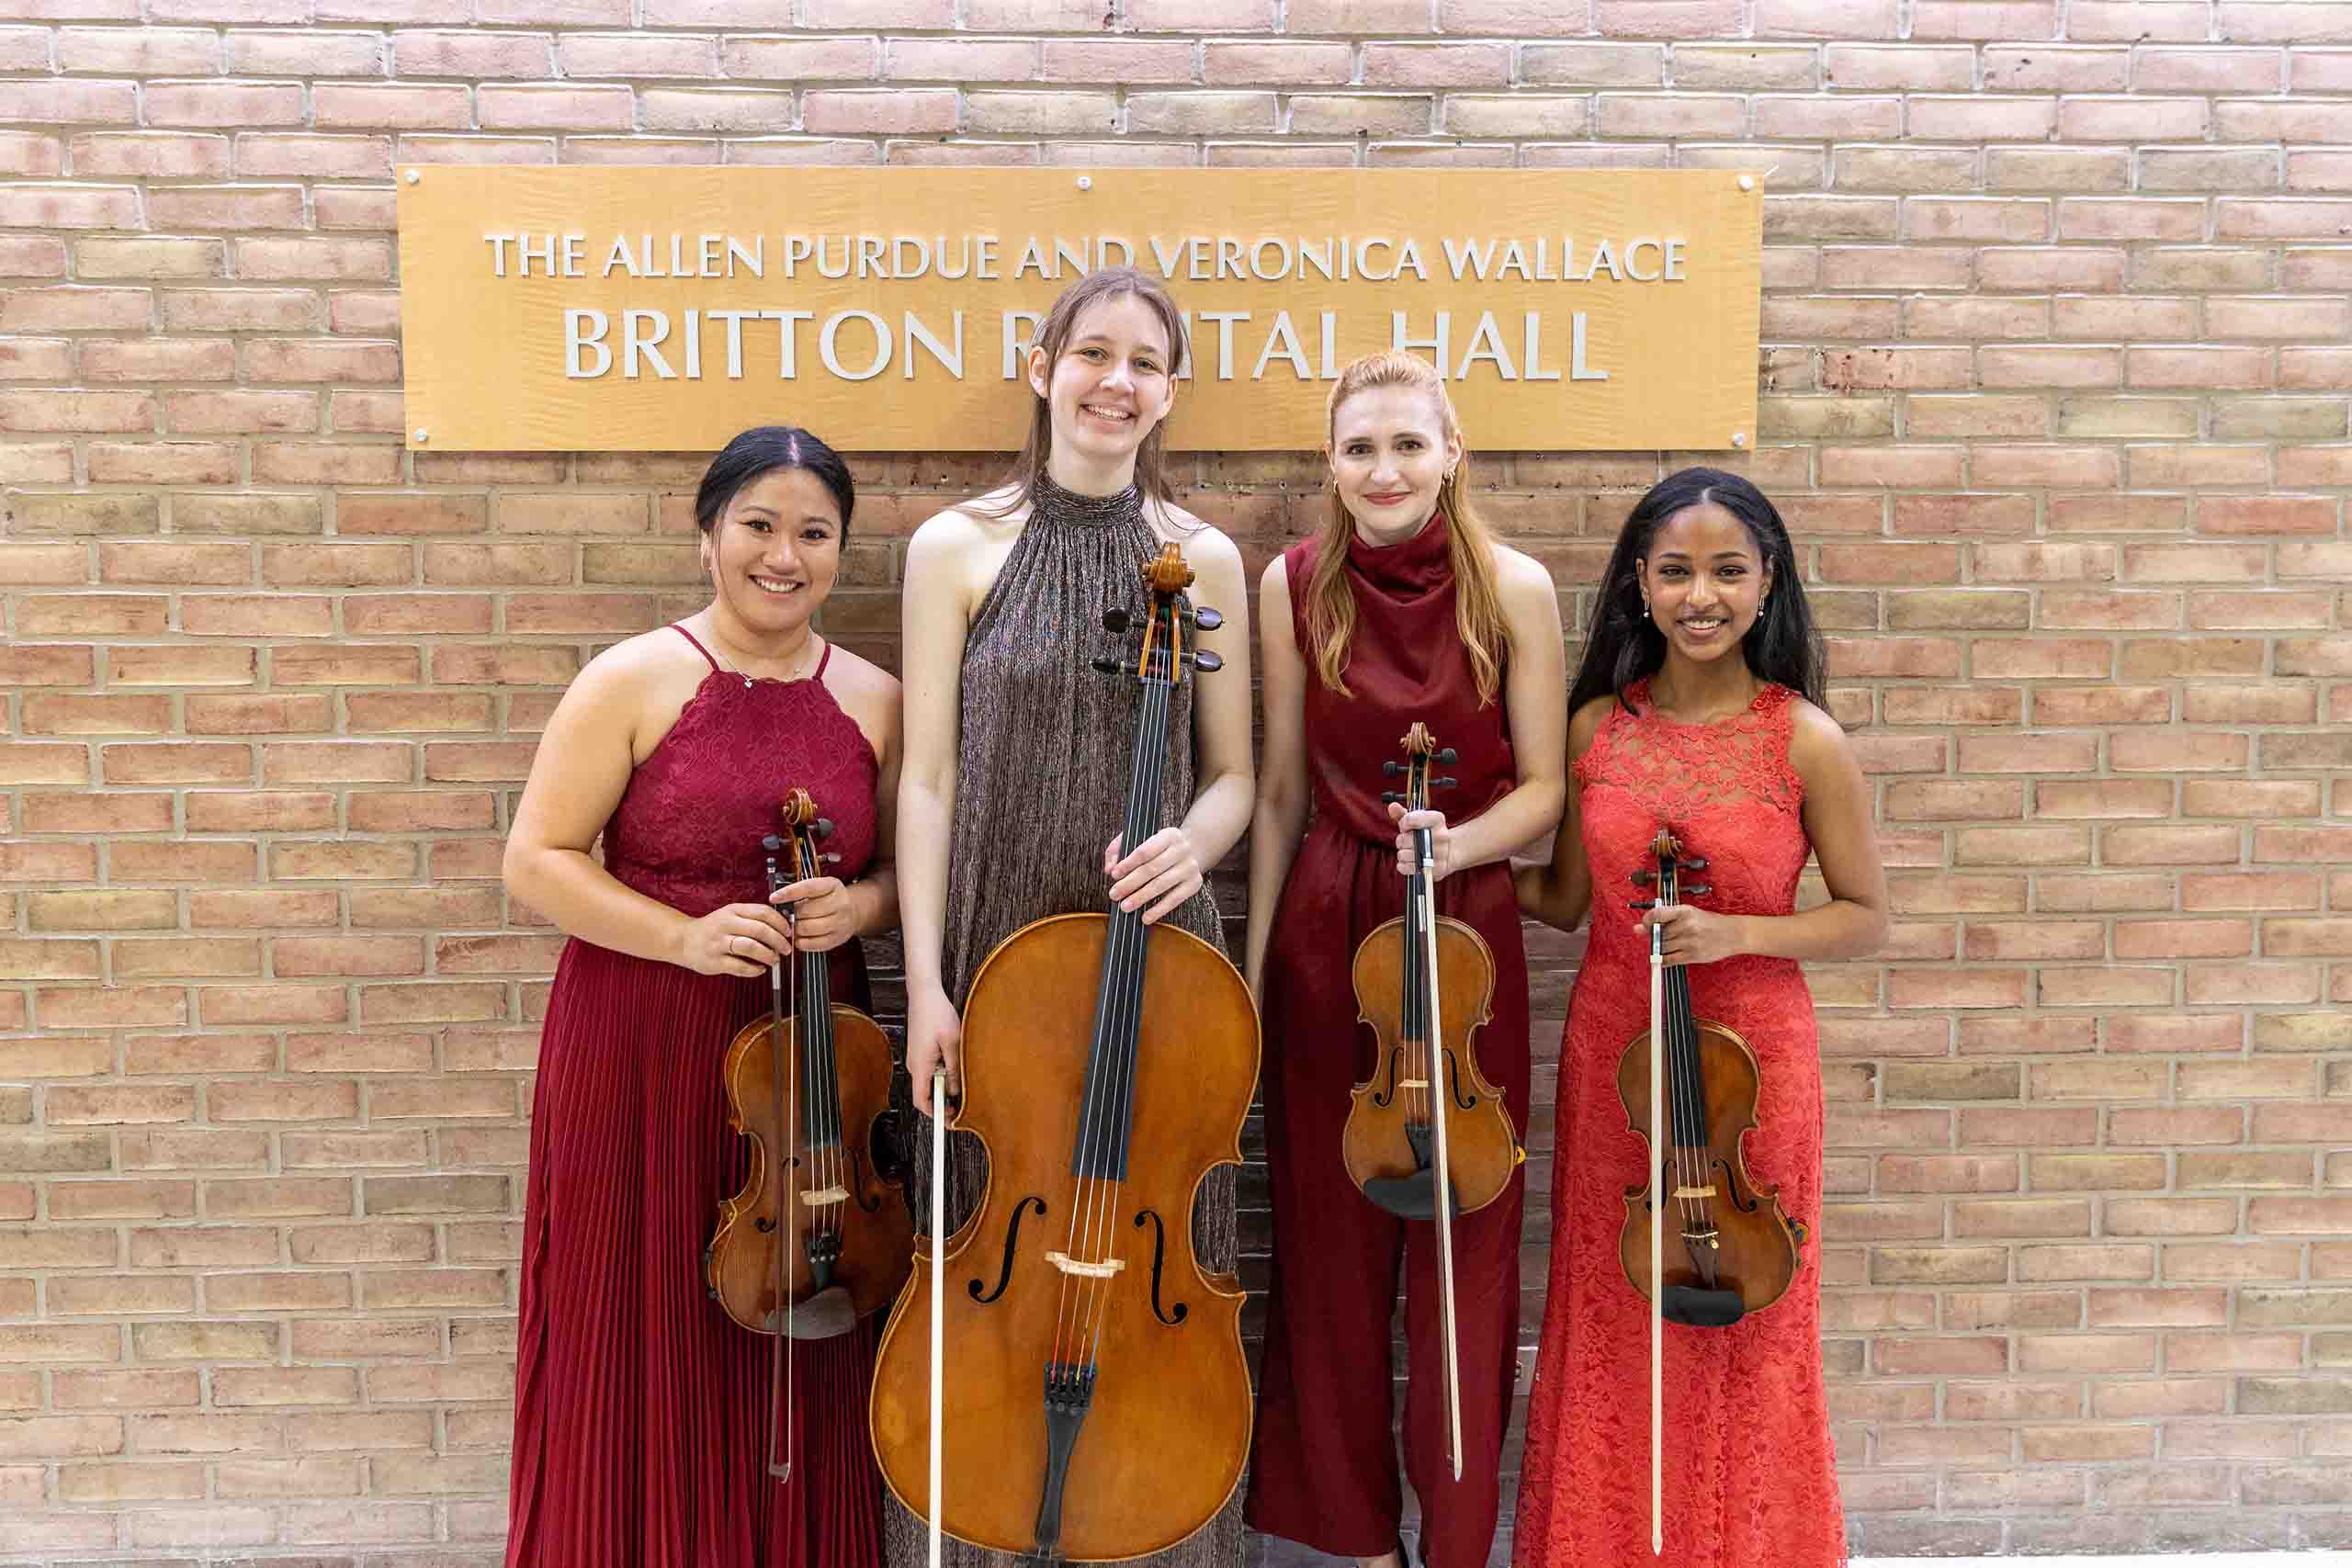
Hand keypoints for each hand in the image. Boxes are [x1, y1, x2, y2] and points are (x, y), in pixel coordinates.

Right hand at [675, 903, 793, 976]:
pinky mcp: (714, 962)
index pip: (763, 912)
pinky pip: (740, 966)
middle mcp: (725, 925)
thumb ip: (753, 918)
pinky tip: (760, 969)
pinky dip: (755, 969)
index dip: (781, 923)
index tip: (789, 932)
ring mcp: (718, 943)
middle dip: (779, 941)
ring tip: (774, 959)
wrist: (682, 940)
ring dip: (768, 955)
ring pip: (751, 947)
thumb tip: (782, 927)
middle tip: (786, 949)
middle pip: (760, 930)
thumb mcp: (731, 915)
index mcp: (733, 911)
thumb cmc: (713, 928)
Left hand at [771, 876, 855, 952]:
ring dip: (795, 929)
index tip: (774, 897)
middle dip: (791, 914)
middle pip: (806, 911)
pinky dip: (802, 942)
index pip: (808, 887)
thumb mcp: (820, 887)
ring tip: (792, 926)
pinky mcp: (838, 938)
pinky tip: (800, 937)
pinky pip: (814, 943)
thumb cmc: (829, 899)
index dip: (789, 893)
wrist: (853, 911)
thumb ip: (801, 892)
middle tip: (786, 916)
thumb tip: (778, 901)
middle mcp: (840, 903)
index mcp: (833, 886)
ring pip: (808, 928)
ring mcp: (841, 922)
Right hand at [905, 980, 962, 1118]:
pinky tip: (956, 1065)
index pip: (922, 1101)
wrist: (924, 994)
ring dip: (945, 1085)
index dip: (935, 1114)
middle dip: (943, 1101)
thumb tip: (956, 1090)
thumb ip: (955, 1069)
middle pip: (926, 1093)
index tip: (950, 1121)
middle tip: (963, 1104)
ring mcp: (916, 1059)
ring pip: (930, 1081)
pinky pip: (930, 1070)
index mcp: (920, 1066)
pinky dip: (942, 1073)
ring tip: (963, 1080)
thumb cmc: (937, 1014)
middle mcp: (914, 1065)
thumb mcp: (952, 1043)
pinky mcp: (920, 1052)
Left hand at [1104, 828, 1201, 925]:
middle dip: (1130, 884)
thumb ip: (1118, 849)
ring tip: (1125, 906)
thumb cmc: (1158, 847)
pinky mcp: (1195, 883)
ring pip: (1161, 884)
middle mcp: (1182, 849)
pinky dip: (1158, 910)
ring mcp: (1190, 867)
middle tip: (1114, 894)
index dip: (1128, 864)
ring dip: (1141, 897)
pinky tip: (1145, 917)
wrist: (1191, 851)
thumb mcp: (1139, 839)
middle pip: (1152, 869)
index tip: (1114, 875)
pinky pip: (1174, 899)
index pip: (1145, 851)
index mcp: (1168, 835)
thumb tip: (1109, 869)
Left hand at [1389, 802, 1455, 883]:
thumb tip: (1392, 806)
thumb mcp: (1417, 820)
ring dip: (1402, 853)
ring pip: (1405, 854)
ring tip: (1409, 851)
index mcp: (1437, 820)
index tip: (1406, 825)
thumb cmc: (1427, 833)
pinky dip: (1403, 866)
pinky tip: (1408, 861)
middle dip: (1402, 839)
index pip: (1410, 819)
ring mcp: (1439, 854)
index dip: (1403, 823)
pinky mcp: (1436, 869)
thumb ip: (1402, 814)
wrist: (1448, 851)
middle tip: (1408, 840)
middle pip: (1406, 838)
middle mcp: (1441, 836)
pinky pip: (1409, 868)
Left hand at [1637, 904, 1749, 967]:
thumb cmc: (1709, 923)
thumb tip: (1638, 927)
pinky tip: (1667, 956)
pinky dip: (1664, 960)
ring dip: (1660, 949)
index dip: (1647, 921)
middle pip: (1658, 934)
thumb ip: (1665, 918)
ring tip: (1670, 945)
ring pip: (1662, 948)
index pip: (1657, 914)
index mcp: (1685, 911)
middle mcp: (1687, 925)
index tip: (1645, 925)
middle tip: (1660, 937)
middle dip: (1655, 937)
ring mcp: (1690, 941)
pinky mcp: (1693, 955)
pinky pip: (1669, 960)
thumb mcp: (1690, 913)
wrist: (1733, 934)